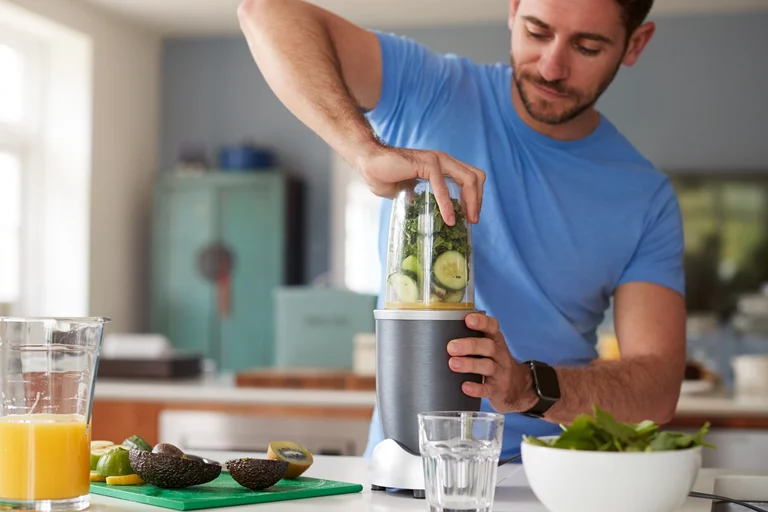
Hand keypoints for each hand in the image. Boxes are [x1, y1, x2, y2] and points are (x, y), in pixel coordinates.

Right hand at [356, 143, 485, 224]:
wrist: (368, 164)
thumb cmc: (385, 175)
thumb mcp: (410, 191)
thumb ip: (422, 198)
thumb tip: (427, 215)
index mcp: (442, 165)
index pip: (470, 177)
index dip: (475, 196)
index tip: (471, 216)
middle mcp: (443, 160)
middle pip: (476, 177)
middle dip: (478, 200)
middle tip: (473, 220)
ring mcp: (437, 160)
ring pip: (467, 179)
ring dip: (471, 202)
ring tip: (467, 221)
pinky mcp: (426, 164)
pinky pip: (442, 185)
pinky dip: (447, 203)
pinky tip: (448, 218)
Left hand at [447, 313, 536, 413]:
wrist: (519, 388)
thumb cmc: (496, 363)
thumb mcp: (490, 349)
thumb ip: (473, 340)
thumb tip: (441, 332)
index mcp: (496, 342)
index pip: (493, 327)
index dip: (482, 322)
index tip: (468, 319)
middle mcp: (500, 355)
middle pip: (488, 346)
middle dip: (470, 345)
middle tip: (451, 347)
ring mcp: (500, 373)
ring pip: (487, 366)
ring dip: (469, 364)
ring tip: (453, 364)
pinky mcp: (498, 390)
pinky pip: (488, 389)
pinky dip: (476, 388)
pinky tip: (465, 387)